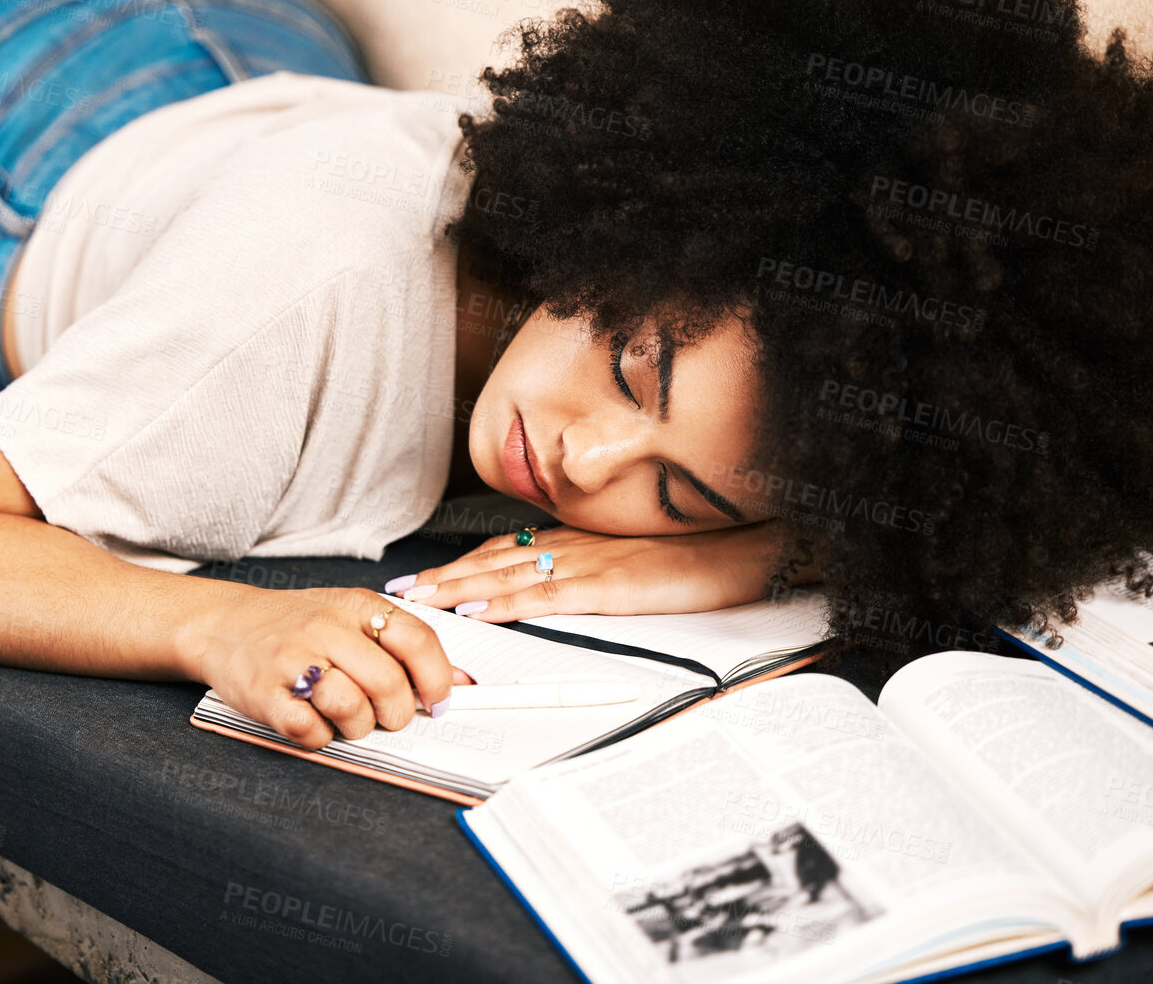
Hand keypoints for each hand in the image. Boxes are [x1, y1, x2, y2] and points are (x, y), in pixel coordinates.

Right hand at [189, 587, 471, 750]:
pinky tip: (313, 720)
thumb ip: (402, 644)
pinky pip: (311, 732)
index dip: (437, 679)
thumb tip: (460, 682)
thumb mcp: (350, 617)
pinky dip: (319, 737)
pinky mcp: (265, 694)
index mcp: (355, 606)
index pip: (417, 639)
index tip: (437, 701)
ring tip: (345, 716)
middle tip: (386, 717)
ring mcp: (293, 660)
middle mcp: (325, 628)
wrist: (222, 624)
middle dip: (397, 714)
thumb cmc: (295, 624)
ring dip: (357, 727)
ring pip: (352, 710)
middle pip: (388, 683)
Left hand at [396, 522, 810, 622]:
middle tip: (402, 593)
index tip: (425, 578)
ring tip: (420, 604)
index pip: (506, 549)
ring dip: (459, 590)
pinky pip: (548, 596)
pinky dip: (507, 604)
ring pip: (509, 576)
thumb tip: (563, 589)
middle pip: (495, 560)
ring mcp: (592, 564)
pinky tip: (479, 614)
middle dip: (445, 578)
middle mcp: (576, 545)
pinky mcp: (612, 588)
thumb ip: (597, 570)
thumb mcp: (637, 559)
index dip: (461, 564)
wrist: (750, 544)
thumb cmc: (700, 553)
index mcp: (581, 539)